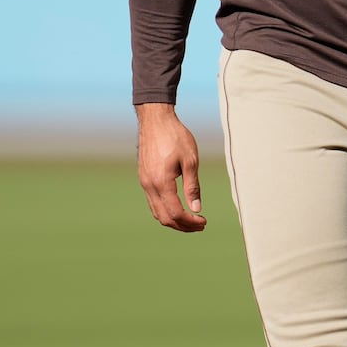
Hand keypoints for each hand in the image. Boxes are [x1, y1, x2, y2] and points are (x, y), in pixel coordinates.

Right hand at [136, 103, 206, 231]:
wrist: (155, 120)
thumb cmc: (175, 136)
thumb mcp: (190, 160)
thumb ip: (192, 186)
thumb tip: (196, 208)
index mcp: (162, 182)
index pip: (176, 213)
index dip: (190, 222)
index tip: (203, 222)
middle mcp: (149, 186)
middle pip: (164, 218)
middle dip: (183, 226)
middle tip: (200, 225)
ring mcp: (144, 182)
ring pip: (157, 212)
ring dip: (174, 220)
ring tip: (191, 220)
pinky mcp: (143, 178)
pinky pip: (153, 202)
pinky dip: (165, 210)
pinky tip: (178, 207)